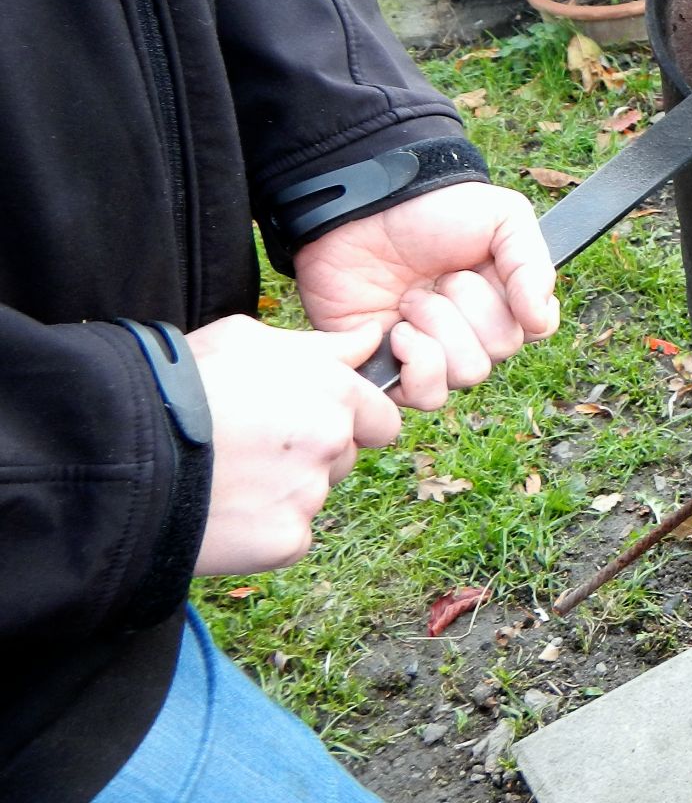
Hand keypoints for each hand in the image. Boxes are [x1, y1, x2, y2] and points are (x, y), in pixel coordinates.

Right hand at [188, 315, 400, 576]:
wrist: (122, 451)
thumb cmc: (182, 383)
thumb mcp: (249, 341)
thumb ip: (323, 345)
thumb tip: (371, 338)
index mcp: (335, 391)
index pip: (382, 418)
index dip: (354, 421)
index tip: (315, 424)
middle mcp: (334, 442)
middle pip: (344, 457)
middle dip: (313, 454)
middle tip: (253, 448)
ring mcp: (311, 495)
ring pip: (313, 496)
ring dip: (285, 490)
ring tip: (227, 476)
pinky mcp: (286, 541)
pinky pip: (289, 536)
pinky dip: (263, 529)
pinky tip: (224, 510)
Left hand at [293, 182, 558, 411]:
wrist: (359, 212)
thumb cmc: (431, 210)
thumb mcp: (502, 217)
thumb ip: (533, 266)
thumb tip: (539, 323)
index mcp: (503, 296)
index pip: (537, 328)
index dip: (517, 304)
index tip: (488, 269)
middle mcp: (472, 330)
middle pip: (500, 351)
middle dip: (467, 306)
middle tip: (437, 277)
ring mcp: (433, 352)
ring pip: (467, 374)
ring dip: (438, 328)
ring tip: (409, 300)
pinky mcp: (393, 370)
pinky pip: (427, 396)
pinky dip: (416, 362)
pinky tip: (396, 330)